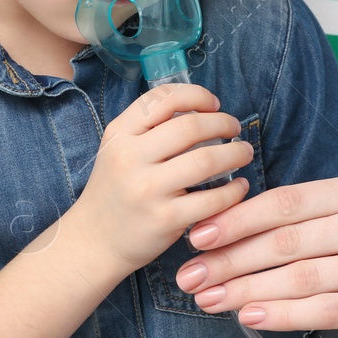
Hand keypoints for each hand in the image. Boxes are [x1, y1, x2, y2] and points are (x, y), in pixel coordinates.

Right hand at [72, 83, 254, 271]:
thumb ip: (149, 130)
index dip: (197, 95)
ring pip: (205, 160)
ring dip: (235, 154)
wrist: (93, 242)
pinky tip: (239, 187)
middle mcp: (130, 157)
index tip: (214, 105)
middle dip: (223, 123)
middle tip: (235, 129)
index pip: (163, 98)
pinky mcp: (164, 219)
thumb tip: (201, 110)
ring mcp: (147, 189)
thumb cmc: (115, 192)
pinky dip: (233, 191)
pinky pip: (211, 199)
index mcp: (119, 134)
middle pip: (190, 126)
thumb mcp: (118, 150)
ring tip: (244, 153)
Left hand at [177, 176, 337, 337]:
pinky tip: (249, 317)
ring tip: (210, 299)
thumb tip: (222, 231)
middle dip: (232, 259)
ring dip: (248, 290)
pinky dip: (283, 314)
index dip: (237, 219)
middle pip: (289, 241)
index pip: (287, 202)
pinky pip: (326, 310)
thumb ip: (299, 221)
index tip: (197, 236)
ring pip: (302, 277)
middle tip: (190, 276)